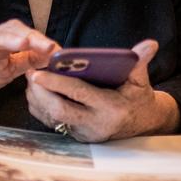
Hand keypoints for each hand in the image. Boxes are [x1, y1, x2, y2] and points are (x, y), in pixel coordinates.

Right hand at [0, 20, 57, 115]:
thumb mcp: (6, 71)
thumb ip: (26, 62)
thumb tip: (52, 55)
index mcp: (1, 46)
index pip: (23, 35)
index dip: (41, 41)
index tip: (58, 51)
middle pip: (8, 32)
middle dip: (29, 37)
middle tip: (47, 46)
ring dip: (5, 38)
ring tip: (22, 42)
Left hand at [25, 39, 180, 141]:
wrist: (142, 126)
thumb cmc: (138, 99)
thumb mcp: (141, 81)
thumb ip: (140, 62)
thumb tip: (150, 44)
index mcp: (111, 108)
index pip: (79, 94)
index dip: (56, 83)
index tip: (38, 72)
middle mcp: (95, 123)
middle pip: (59, 110)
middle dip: (40, 92)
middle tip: (30, 73)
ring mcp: (84, 133)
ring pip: (52, 118)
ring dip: (37, 99)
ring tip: (31, 80)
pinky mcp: (76, 136)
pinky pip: (52, 123)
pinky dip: (41, 108)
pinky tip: (37, 93)